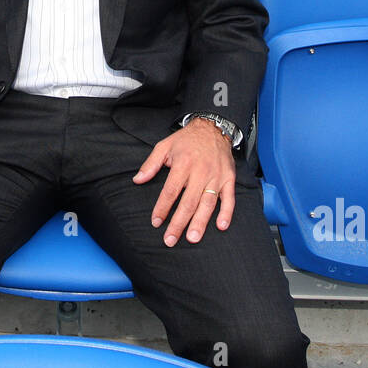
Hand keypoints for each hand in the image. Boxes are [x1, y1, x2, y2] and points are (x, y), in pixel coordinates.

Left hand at [133, 120, 235, 246]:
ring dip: (200, 222)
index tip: (156, 222)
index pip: (171, 191)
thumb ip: (150, 164)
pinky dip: (227, 212)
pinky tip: (221, 226)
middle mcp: (201, 171)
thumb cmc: (186, 140)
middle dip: (178, 223)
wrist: (213, 127)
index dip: (162, 208)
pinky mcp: (229, 178)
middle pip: (188, 202)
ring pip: (208, 203)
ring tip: (192, 238)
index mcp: (183, 163)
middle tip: (170, 240)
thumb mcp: (164, 146)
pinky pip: (229, 198)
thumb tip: (137, 180)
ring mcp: (216, 176)